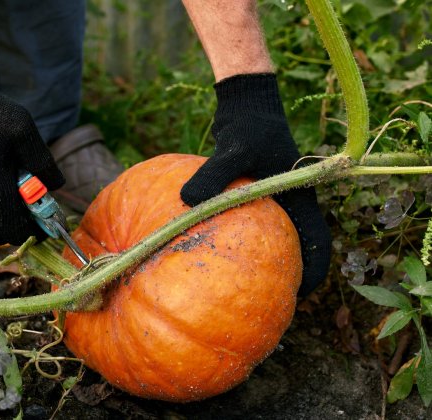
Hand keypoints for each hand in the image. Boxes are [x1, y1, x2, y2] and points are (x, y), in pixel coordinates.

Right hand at [0, 67, 64, 244]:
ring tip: (6, 176)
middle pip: (5, 234)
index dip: (41, 228)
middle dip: (21, 220)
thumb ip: (43, 161)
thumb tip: (56, 185)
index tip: (48, 211)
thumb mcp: (20, 128)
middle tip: (28, 192)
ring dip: (2, 211)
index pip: (24, 234)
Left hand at [180, 73, 330, 294]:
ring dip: (262, 263)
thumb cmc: (249, 126)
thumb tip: (186, 201)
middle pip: (296, 250)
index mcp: (301, 199)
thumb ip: (214, 175)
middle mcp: (290, 204)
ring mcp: (273, 202)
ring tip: (236, 287)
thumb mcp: (234, 149)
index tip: (296, 296)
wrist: (246, 104)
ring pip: (272, 241)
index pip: (318, 244)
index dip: (312, 273)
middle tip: (264, 303)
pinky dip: (238, 242)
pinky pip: (248, 226)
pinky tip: (210, 252)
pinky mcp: (254, 197)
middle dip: (285, 277)